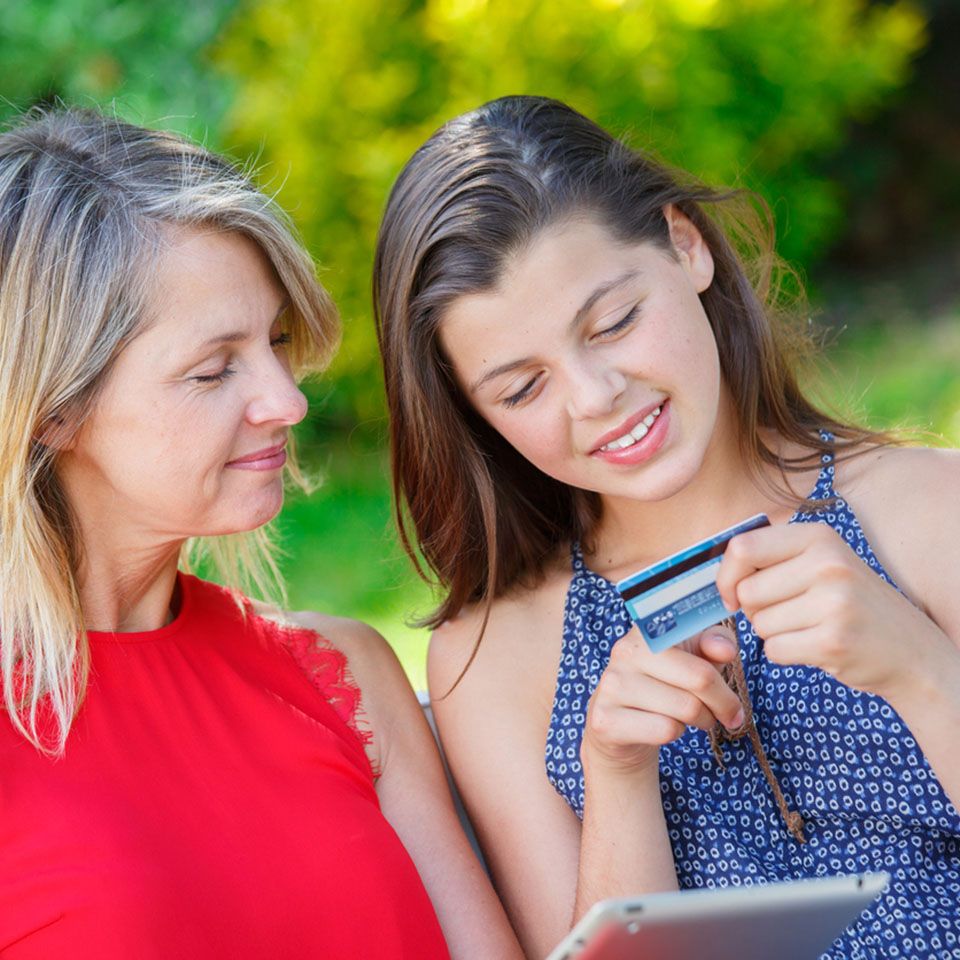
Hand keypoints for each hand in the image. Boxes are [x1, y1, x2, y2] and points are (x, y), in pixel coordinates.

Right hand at [581, 624, 745, 777]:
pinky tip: (666, 728)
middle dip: (724, 702)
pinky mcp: (606, 720)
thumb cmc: (664, 686)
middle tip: (729, 713)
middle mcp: (625, 651)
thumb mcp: (693, 657)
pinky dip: (676, 733)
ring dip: (703, 720)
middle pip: (700, 677)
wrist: (617, 728)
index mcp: (647, 629)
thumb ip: (714, 643)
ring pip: (687, 707)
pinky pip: (665, 729)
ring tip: (695, 719)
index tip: (732, 668)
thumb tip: (725, 650)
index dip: (724, 655)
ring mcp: (612, 685)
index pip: (700, 636)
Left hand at [716, 522, 951, 704]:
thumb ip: (772, 556)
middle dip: (755, 609)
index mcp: (818, 537)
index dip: (726, 575)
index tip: (732, 592)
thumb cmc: (849, 603)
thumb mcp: (820, 562)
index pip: (742, 547)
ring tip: (808, 627)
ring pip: (758, 624)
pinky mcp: (833, 641)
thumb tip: (714, 566)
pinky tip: (814, 646)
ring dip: (773, 633)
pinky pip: (774, 650)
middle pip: (747, 591)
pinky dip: (785, 653)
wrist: (909, 650)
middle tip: (788, 612)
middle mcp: (827, 564)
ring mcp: (834, 603)